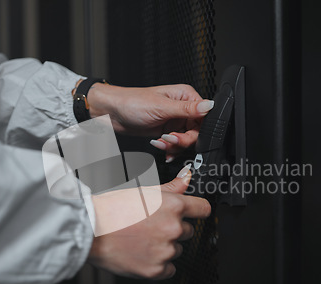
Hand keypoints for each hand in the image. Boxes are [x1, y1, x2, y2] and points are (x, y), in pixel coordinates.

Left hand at [85, 83, 213, 158]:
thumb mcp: (161, 107)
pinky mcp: (166, 130)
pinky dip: (170, 149)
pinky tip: (162, 148)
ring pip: (186, 140)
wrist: (111, 112)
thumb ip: (187, 109)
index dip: (196, 130)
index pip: (204, 117)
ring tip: (161, 143)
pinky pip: (176, 144)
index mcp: (185, 96)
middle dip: (182, 140)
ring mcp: (174, 120)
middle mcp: (182, 108)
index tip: (181, 135)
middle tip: (168, 140)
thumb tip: (209, 105)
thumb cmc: (131, 102)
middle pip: (196, 132)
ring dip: (174, 146)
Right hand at [87, 165, 210, 278]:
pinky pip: (169, 269)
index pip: (203, 209)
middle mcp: (173, 228)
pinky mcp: (156, 269)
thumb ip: (171, 187)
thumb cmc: (112, 209)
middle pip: (188, 231)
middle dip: (174, 229)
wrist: (90, 229)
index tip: (194, 213)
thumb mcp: (144, 191)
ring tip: (143, 239)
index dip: (197, 210)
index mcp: (173, 206)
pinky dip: (160, 264)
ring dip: (166, 246)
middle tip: (152, 226)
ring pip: (178, 249)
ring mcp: (165, 250)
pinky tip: (144, 253)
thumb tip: (187, 177)